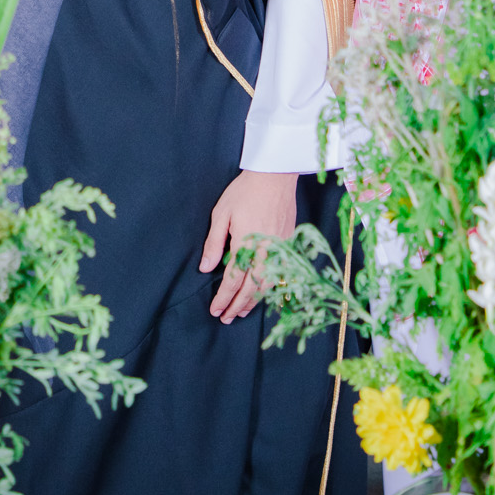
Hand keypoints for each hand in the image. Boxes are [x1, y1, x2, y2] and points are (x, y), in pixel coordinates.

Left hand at [201, 170, 297, 322]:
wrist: (275, 176)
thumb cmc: (244, 192)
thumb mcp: (221, 214)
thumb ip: (214, 243)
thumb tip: (205, 268)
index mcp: (246, 244)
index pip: (233, 280)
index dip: (223, 298)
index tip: (215, 310)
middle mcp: (266, 251)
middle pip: (252, 288)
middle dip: (238, 306)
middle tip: (226, 318)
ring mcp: (280, 249)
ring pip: (268, 285)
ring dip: (254, 301)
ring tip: (242, 311)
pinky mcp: (289, 245)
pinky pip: (280, 275)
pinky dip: (270, 288)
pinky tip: (262, 293)